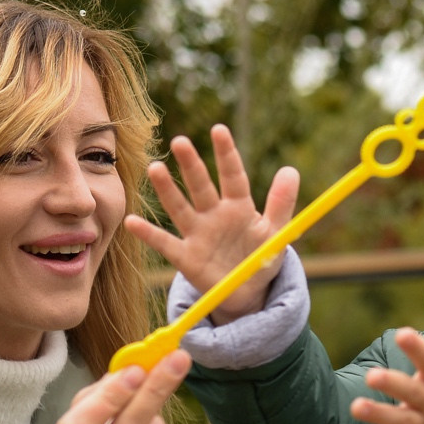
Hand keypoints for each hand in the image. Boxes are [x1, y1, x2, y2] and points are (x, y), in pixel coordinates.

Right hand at [122, 124, 300, 322]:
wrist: (247, 293)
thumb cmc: (259, 258)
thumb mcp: (276, 233)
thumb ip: (282, 203)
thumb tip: (291, 170)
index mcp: (239, 207)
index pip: (233, 176)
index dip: (227, 154)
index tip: (219, 130)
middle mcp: (214, 215)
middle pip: (201, 187)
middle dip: (191, 166)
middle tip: (180, 142)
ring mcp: (198, 234)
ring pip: (180, 208)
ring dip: (168, 190)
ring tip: (155, 169)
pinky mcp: (185, 257)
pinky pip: (165, 244)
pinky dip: (149, 234)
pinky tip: (132, 222)